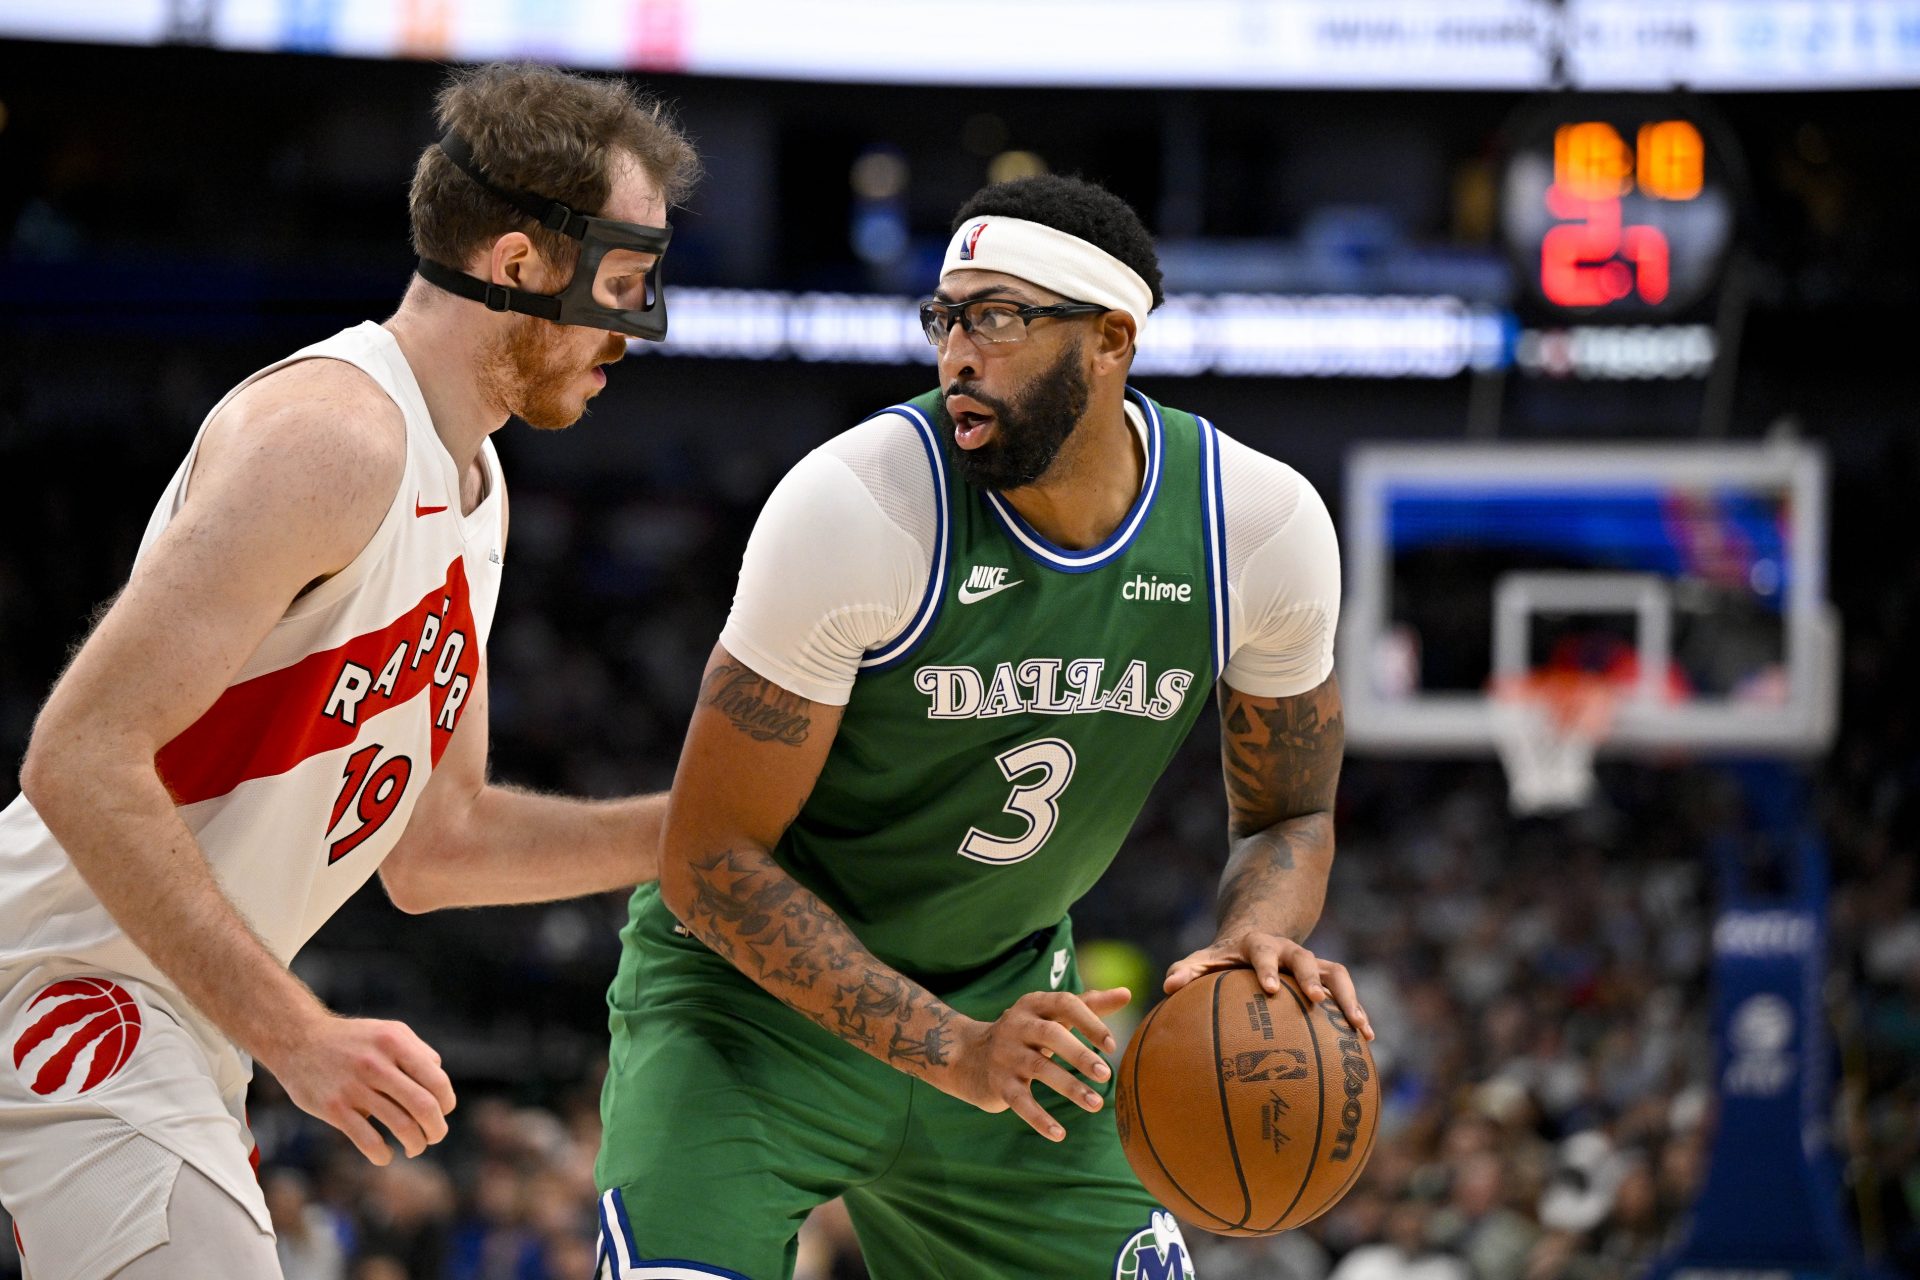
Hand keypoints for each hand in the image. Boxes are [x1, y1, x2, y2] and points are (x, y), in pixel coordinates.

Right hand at [265, 1014, 457, 1164]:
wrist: (299, 1040)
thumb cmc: (353, 1040)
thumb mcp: (389, 1031)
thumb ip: (418, 1052)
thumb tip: (440, 1084)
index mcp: (395, 1043)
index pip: (437, 1081)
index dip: (447, 1103)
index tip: (443, 1112)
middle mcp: (377, 1064)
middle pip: (424, 1106)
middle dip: (436, 1129)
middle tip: (435, 1136)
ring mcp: (354, 1087)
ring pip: (401, 1126)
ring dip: (415, 1144)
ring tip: (415, 1147)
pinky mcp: (333, 1108)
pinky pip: (367, 1141)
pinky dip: (382, 1155)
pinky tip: (385, 1156)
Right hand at [937, 988, 1129, 1142]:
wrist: (967, 1055)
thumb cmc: (1024, 1032)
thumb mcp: (1050, 1014)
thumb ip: (1088, 1004)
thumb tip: (1127, 994)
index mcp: (1034, 1004)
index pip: (1065, 1003)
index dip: (1090, 1022)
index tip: (1112, 1045)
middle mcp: (1017, 1025)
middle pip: (1051, 1034)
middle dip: (1080, 1055)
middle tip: (1106, 1075)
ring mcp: (1006, 1055)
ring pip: (1040, 1068)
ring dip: (1070, 1087)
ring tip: (1096, 1104)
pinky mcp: (998, 1084)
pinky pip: (1021, 1102)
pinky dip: (1040, 1119)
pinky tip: (1060, 1134)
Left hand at [1164, 933, 1372, 1040]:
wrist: (1255, 938)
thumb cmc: (1223, 959)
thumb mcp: (1202, 960)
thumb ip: (1185, 970)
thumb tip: (1167, 987)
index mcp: (1256, 944)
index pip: (1261, 951)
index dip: (1267, 967)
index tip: (1269, 988)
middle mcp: (1288, 950)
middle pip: (1306, 958)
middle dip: (1313, 978)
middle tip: (1317, 1000)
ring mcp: (1311, 962)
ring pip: (1336, 975)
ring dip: (1349, 999)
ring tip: (1359, 1029)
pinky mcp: (1326, 978)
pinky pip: (1346, 993)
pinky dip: (1358, 1013)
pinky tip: (1367, 1040)